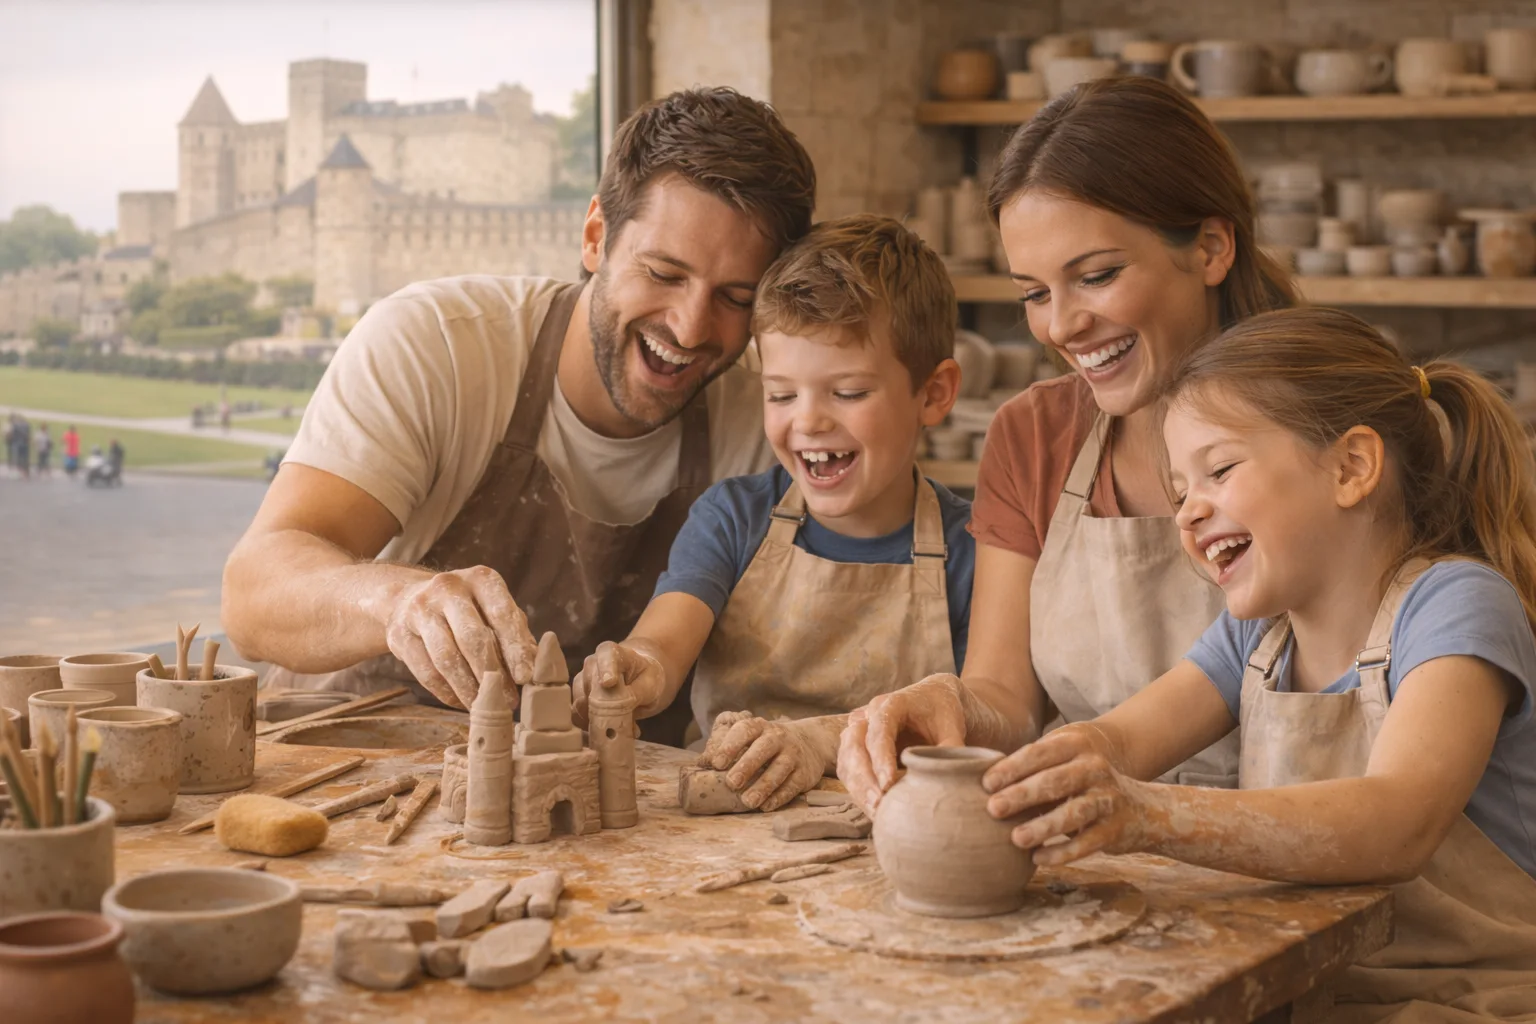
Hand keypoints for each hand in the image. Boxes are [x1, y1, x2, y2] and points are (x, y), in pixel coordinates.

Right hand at [382, 565, 535, 708]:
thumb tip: (538, 667)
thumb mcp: (493, 610)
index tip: (526, 677)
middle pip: (472, 638)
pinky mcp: (398, 634)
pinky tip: (460, 703)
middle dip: (492, 674)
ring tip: (484, 708)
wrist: (406, 600)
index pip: (502, 615)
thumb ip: (516, 635)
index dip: (515, 648)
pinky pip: (425, 671)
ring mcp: (419, 609)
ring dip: (468, 688)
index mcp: (481, 579)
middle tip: (508, 702)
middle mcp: (448, 588)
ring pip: (447, 658)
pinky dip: (446, 692)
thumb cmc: (467, 610)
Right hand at [572, 641, 666, 727]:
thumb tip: (618, 708)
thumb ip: (635, 693)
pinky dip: (595, 729)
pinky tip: (612, 732)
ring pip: (580, 704)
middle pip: (590, 685)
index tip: (609, 683)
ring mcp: (581, 683)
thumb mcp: (651, 684)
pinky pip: (578, 718)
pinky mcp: (577, 701)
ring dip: (599, 721)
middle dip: (604, 706)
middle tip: (623, 722)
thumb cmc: (646, 677)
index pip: (606, 656)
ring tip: (622, 728)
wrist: (637, 680)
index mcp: (611, 652)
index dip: (606, 669)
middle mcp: (591, 664)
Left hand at [698, 713, 833, 811]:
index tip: (716, 763)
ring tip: (748, 802)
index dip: (730, 746)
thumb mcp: (751, 739)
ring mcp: (794, 754)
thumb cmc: (767, 744)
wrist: (810, 743)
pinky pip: (792, 785)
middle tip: (731, 783)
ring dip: (763, 786)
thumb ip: (727, 749)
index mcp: (759, 727)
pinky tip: (766, 806)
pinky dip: (780, 797)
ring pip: (780, 768)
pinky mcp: (805, 773)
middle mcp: (778, 737)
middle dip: (747, 766)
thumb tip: (699, 765)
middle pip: (763, 749)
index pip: (744, 731)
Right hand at [836, 673, 967, 814]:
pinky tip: (871, 807)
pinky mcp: (856, 746)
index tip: (887, 785)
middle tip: (878, 803)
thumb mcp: (952, 728)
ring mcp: (859, 729)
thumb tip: (952, 780)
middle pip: (855, 745)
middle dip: (864, 778)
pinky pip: (847, 768)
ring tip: (874, 811)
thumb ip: (952, 751)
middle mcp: (869, 714)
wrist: (932, 699)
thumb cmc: (942, 712)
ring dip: (857, 787)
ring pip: (847, 758)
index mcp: (892, 704)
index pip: (879, 732)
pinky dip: (856, 788)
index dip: (881, 759)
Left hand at [981, 722, 1150, 866]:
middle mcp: (1095, 769)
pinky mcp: (1116, 829)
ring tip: (1016, 838)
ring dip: (1044, 826)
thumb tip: (976, 776)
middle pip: (1055, 780)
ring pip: (1074, 812)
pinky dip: (1062, 852)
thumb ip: (1032, 767)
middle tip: (992, 808)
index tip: (985, 783)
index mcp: (1076, 748)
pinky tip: (1038, 859)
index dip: (1012, 767)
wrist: (1144, 809)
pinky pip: (1088, 842)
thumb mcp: (1064, 765)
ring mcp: (1108, 799)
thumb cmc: (1084, 785)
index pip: (1040, 753)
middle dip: (1022, 795)